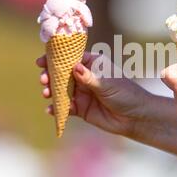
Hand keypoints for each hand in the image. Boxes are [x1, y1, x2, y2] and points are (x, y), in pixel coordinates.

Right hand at [36, 52, 153, 136]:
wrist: (135, 117)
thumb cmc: (126, 94)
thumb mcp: (107, 84)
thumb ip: (90, 78)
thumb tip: (74, 67)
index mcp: (93, 65)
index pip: (71, 59)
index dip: (56, 59)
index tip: (42, 61)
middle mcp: (85, 77)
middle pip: (62, 74)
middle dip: (51, 76)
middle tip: (44, 79)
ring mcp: (82, 93)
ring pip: (61, 91)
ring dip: (52, 91)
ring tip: (47, 93)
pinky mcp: (81, 109)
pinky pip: (65, 107)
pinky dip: (57, 108)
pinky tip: (51, 110)